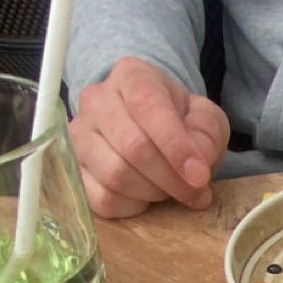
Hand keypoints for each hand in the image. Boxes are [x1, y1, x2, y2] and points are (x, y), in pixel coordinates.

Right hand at [70, 57, 230, 218]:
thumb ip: (207, 132)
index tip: (200, 175)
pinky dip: (132, 206)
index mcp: (131, 76)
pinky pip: (102, 199)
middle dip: (171, 178)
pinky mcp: (74, 169)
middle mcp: (96, 100)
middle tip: (194, 190)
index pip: (147, 106)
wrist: (148, 128)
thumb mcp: (204, 118)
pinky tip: (146, 196)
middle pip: (133, 147)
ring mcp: (79, 135)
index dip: (176, 145)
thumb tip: (198, 161)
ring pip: (115, 175)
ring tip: (169, 188)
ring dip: (153, 192)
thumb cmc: (178, 121)